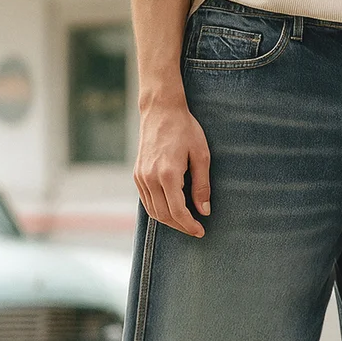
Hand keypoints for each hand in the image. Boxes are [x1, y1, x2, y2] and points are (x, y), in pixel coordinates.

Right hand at [134, 99, 209, 237]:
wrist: (161, 109)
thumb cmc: (185, 129)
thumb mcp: (201, 156)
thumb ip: (202, 185)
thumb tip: (204, 211)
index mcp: (168, 174)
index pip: (177, 211)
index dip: (189, 225)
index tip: (201, 231)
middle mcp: (150, 178)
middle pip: (164, 215)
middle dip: (181, 226)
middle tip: (195, 229)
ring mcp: (140, 176)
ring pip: (153, 211)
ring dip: (169, 221)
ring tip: (185, 222)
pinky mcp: (136, 174)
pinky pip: (146, 201)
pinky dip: (158, 210)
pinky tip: (171, 210)